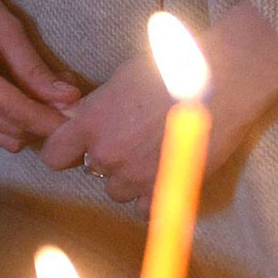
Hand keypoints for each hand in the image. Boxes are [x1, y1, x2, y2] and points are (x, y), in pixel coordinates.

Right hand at [0, 0, 84, 153]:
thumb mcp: (8, 29)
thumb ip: (35, 69)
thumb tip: (70, 98)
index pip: (13, 111)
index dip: (47, 120)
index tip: (77, 123)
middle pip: (8, 130)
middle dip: (40, 125)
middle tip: (67, 110)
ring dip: (27, 128)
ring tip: (49, 106)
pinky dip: (10, 124)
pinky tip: (25, 104)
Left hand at [35, 7, 277, 195]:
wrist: (223, 81)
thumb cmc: (172, 69)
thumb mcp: (121, 80)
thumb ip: (96, 107)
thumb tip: (78, 119)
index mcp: (91, 123)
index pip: (54, 156)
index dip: (65, 150)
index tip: (77, 145)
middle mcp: (107, 154)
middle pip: (92, 172)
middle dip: (107, 159)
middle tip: (132, 138)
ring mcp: (136, 176)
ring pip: (118, 192)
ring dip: (130, 178)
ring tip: (154, 152)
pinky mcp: (166, 190)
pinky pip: (146, 207)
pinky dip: (152, 196)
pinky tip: (165, 173)